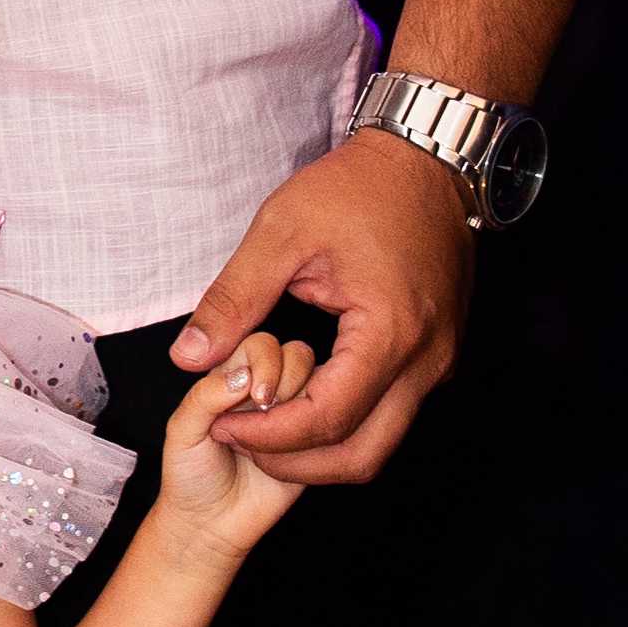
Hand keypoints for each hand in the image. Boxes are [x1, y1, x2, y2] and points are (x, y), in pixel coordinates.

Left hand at [153, 334, 311, 560]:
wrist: (211, 523)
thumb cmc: (190, 475)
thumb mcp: (182, 431)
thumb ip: (205, 396)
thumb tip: (242, 374)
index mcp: (235, 374)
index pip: (263, 344)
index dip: (264, 364)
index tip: (252, 396)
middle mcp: (269, 388)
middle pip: (300, 356)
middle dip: (285, 385)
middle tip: (264, 414)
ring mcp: (297, 413)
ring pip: (325, 387)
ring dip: (301, 412)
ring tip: (272, 441)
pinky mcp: (319, 443)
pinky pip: (337, 428)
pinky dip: (315, 441)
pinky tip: (289, 459)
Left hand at [169, 127, 471, 489]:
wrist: (425, 162)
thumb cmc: (358, 188)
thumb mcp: (281, 232)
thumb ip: (234, 298)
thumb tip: (188, 356)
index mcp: (390, 331)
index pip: (325, 420)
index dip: (268, 436)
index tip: (222, 424)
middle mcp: (426, 360)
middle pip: (361, 456)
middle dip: (295, 464)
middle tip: (240, 440)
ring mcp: (438, 362)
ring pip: (380, 443)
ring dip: (321, 452)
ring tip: (262, 428)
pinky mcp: (436, 357)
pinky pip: (391, 415)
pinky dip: (344, 426)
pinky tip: (298, 403)